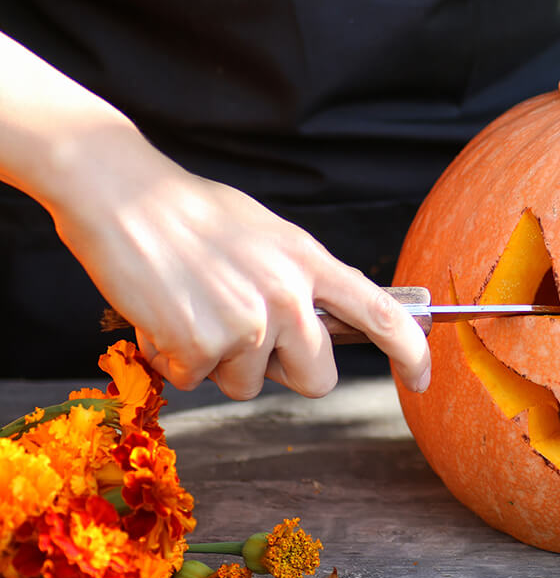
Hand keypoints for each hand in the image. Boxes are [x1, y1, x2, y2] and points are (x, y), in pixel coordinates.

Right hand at [0, 30, 429, 398]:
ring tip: (194, 307)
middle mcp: (289, 296)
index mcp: (311, 263)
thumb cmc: (191, 214)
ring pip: (249, 384)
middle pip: (319, 378)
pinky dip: (176, 358)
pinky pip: (198, 380)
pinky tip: (164, 315)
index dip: (412, 353)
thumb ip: (303, 280)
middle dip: (285, 371)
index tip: (422, 380)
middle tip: (243, 334)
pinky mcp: (202, 346)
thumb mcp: (269, 237)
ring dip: (220, 362)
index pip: (383, 316)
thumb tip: (327, 323)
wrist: (120, 193)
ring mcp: (248, 323)